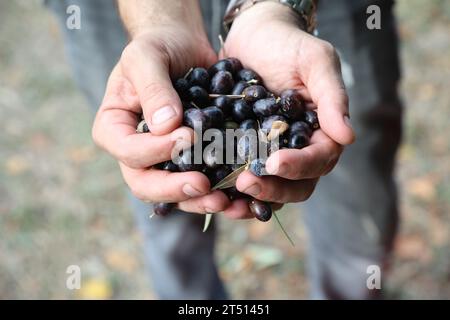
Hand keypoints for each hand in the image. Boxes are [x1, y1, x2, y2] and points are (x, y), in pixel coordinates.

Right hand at [92, 22, 230, 213]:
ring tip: (224, 200)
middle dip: (174, 189)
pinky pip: (198, 183)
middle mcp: (135, 151)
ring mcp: (162, 160)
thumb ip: (153, 88)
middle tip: (203, 186)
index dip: (155, 151)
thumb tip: (165, 126)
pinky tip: (237, 195)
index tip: (187, 137)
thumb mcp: (147, 56)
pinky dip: (216, 191)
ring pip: (172, 193)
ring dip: (197, 200)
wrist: (183, 48)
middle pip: (145, 184)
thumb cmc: (158, 46)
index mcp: (115, 129)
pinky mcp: (189, 160)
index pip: (129, 152)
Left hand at [221, 2, 354, 217]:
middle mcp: (298, 149)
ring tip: (227, 201)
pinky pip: (241, 177)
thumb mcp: (314, 61)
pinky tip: (213, 191)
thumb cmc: (287, 44)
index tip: (274, 162)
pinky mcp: (245, 152)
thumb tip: (348, 137)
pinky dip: (230, 190)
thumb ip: (332, 97)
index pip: (318, 160)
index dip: (298, 166)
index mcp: (321, 133)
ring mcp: (270, 153)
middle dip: (272, 188)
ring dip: (250, 200)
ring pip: (269, 189)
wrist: (252, 36)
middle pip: (296, 185)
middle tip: (245, 182)